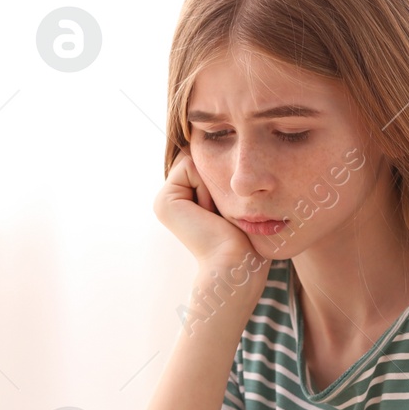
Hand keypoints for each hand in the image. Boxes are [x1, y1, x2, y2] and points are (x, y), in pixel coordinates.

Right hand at [154, 149, 269, 277]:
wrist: (235, 262)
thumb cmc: (245, 238)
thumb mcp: (236, 201)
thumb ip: (225, 176)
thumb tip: (227, 147)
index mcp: (184, 200)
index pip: (206, 163)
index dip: (223, 177)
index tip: (227, 210)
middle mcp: (170, 200)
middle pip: (200, 159)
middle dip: (217, 178)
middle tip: (221, 213)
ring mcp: (163, 201)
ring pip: (195, 160)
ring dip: (214, 184)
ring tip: (215, 214)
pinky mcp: (164, 202)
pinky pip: (191, 166)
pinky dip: (208, 186)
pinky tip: (208, 213)